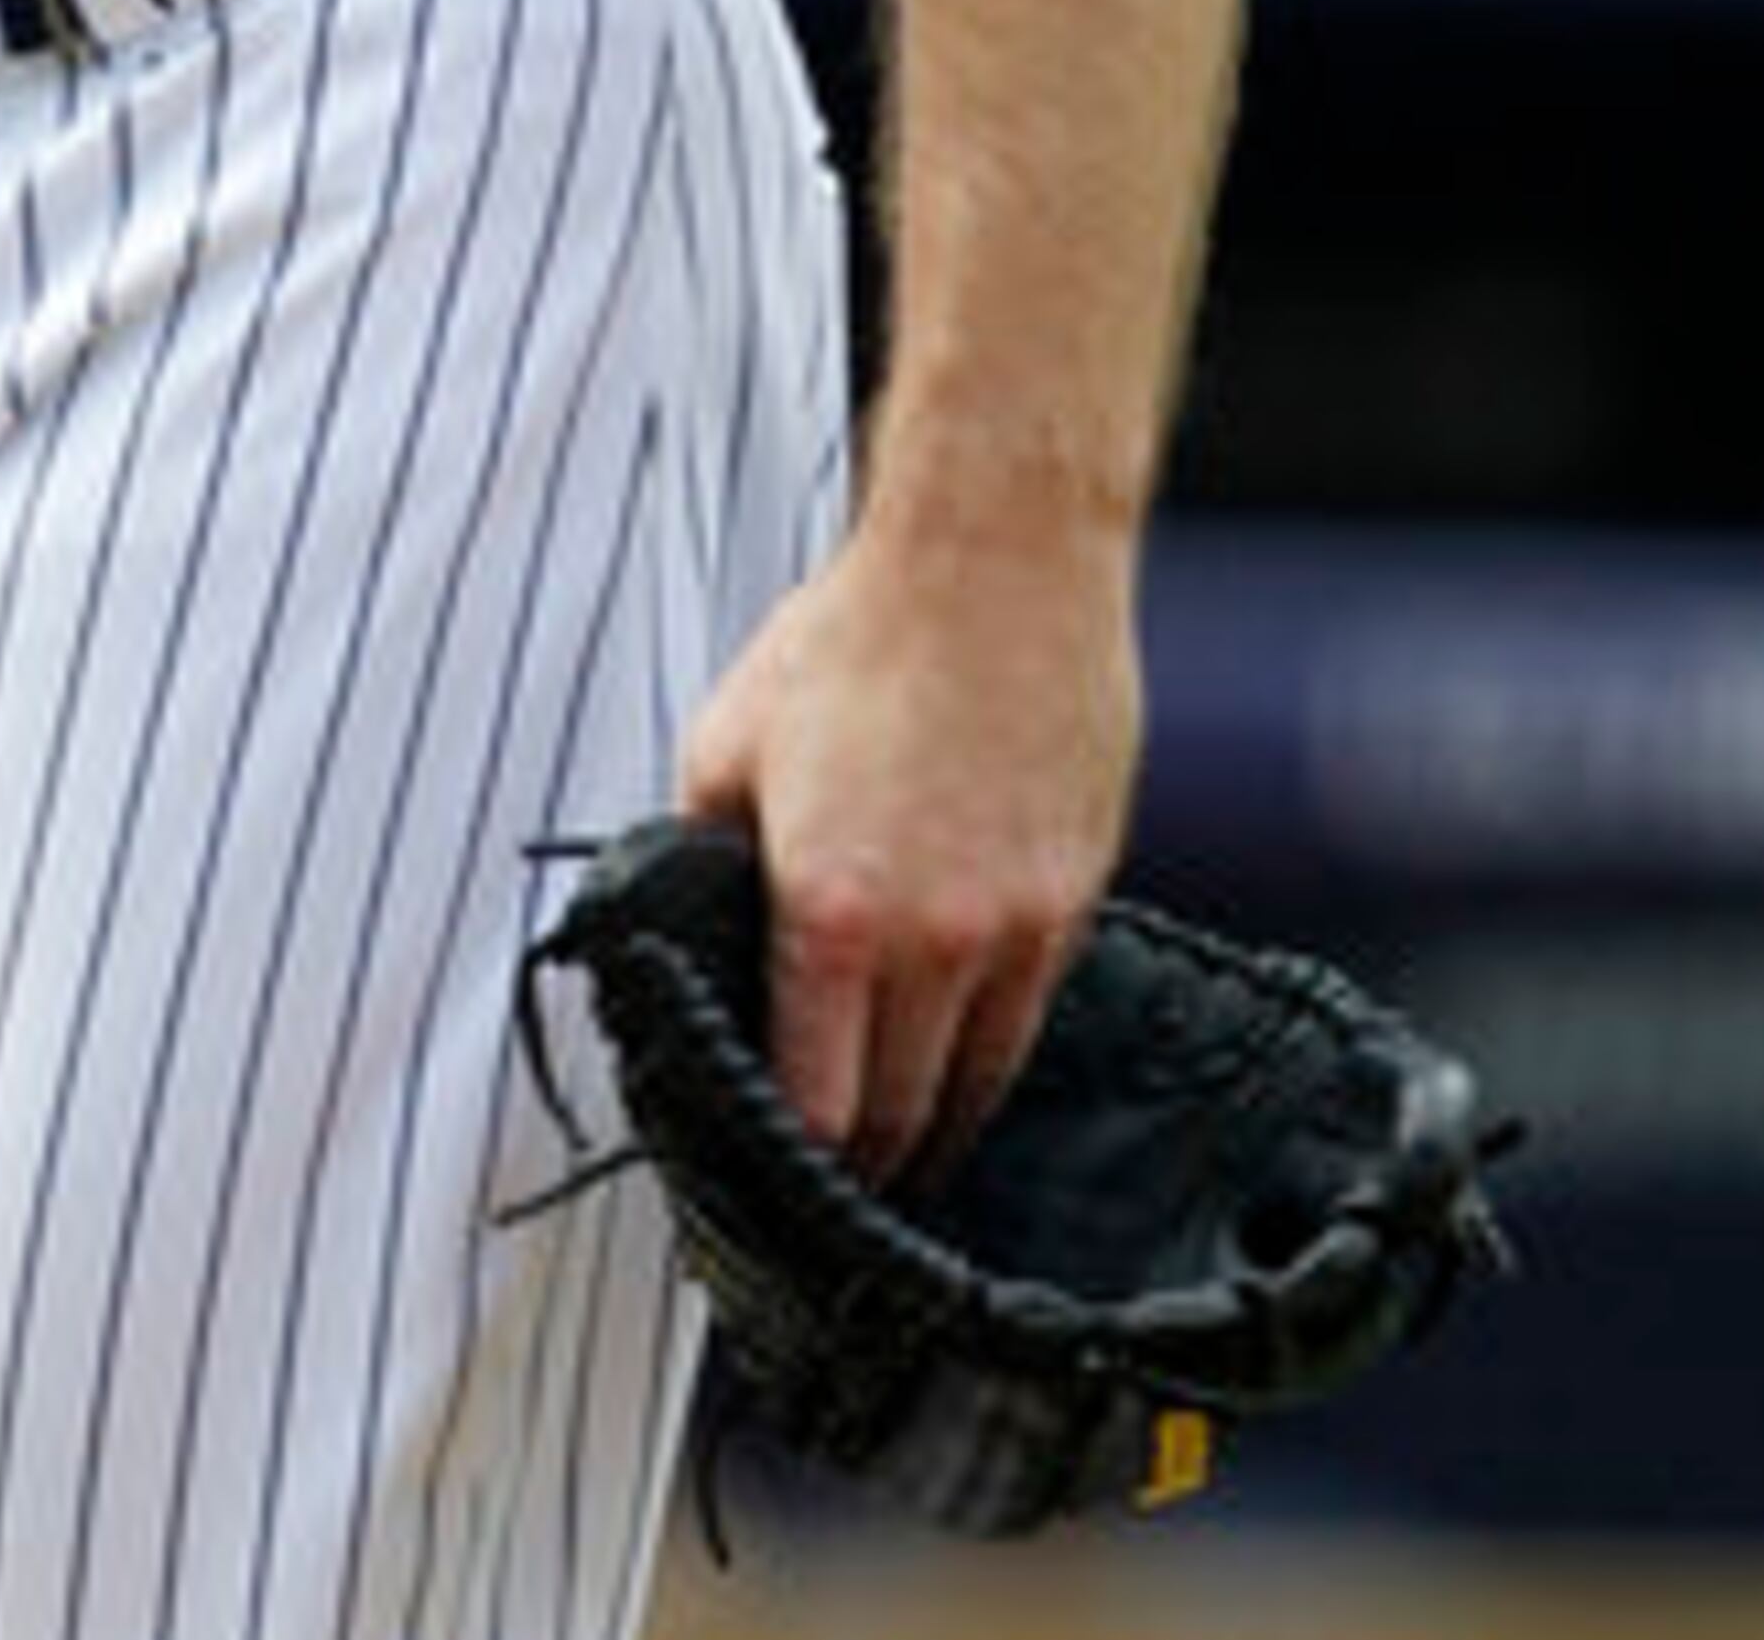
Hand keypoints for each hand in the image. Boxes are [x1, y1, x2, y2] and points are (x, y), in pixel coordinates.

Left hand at [676, 501, 1141, 1191]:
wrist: (997, 563)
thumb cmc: (855, 636)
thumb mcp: (729, 740)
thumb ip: (704, 853)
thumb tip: (688, 924)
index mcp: (831, 912)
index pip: (814, 1104)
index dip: (788, 1166)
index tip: (767, 1188)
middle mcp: (935, 942)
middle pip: (901, 1118)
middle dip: (864, 1171)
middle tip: (833, 1200)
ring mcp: (1017, 927)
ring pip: (977, 1084)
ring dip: (937, 1131)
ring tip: (904, 1162)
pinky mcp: (1075, 898)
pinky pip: (1029, 1014)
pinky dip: (990, 1051)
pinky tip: (963, 1059)